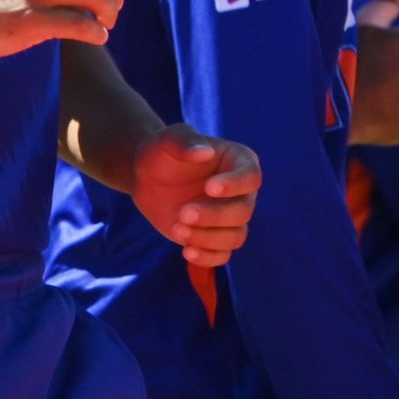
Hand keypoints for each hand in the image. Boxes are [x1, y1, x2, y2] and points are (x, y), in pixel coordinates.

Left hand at [130, 124, 262, 267]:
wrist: (147, 178)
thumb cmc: (161, 153)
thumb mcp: (167, 140)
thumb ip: (185, 141)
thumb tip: (205, 152)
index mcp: (237, 161)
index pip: (251, 176)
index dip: (235, 185)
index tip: (209, 188)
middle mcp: (240, 191)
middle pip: (244, 211)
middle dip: (215, 215)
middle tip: (183, 212)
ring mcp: (228, 216)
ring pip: (236, 236)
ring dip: (209, 238)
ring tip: (178, 229)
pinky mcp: (214, 237)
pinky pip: (223, 255)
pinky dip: (208, 257)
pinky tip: (186, 251)